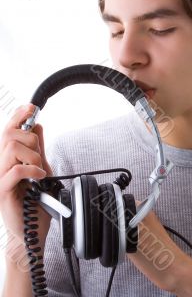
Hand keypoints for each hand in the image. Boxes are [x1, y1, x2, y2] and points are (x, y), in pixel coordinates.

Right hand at [0, 104, 52, 251]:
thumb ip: (37, 150)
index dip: (19, 116)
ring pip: (11, 149)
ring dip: (32, 156)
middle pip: (9, 135)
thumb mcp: (40, 170)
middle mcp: (0, 166)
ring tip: (39, 169)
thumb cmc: (35, 203)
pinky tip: (39, 177)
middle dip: (30, 139)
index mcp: (8, 159)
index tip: (31, 107)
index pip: (8, 131)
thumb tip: (38, 126)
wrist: (32, 232)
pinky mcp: (2, 192)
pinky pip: (15, 171)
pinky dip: (32, 170)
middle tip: (39, 155)